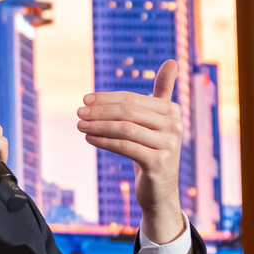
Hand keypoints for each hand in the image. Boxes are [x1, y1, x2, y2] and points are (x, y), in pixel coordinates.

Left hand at [77, 59, 187, 243]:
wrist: (160, 192)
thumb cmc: (152, 151)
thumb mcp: (157, 122)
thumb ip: (162, 92)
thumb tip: (171, 61)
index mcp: (172, 111)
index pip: (133, 98)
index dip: (107, 98)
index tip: (85, 99)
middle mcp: (175, 125)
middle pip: (128, 111)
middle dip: (100, 110)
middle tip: (78, 112)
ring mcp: (169, 145)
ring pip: (125, 128)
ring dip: (98, 125)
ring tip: (79, 124)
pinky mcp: (158, 163)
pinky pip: (125, 146)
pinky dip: (104, 141)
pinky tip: (89, 138)